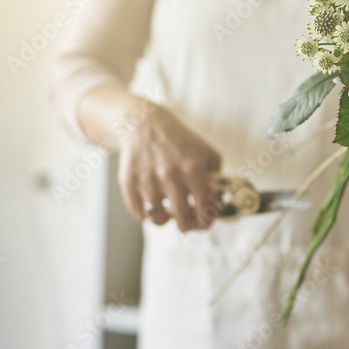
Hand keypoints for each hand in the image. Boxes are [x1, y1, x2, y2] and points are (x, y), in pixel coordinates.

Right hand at [118, 105, 222, 230]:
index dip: (207, 221)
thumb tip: (219, 204)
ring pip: (157, 219)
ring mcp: (148, 179)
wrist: (144, 124)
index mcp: (193, 169)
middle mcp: (170, 175)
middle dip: (187, 225)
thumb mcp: (206, 152)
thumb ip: (217, 178)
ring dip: (164, 219)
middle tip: (186, 221)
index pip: (205, 208)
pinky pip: (139, 213)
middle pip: (182, 219)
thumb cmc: (179, 141)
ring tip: (167, 210)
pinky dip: (146, 213)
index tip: (204, 222)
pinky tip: (152, 204)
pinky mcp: (129, 181)